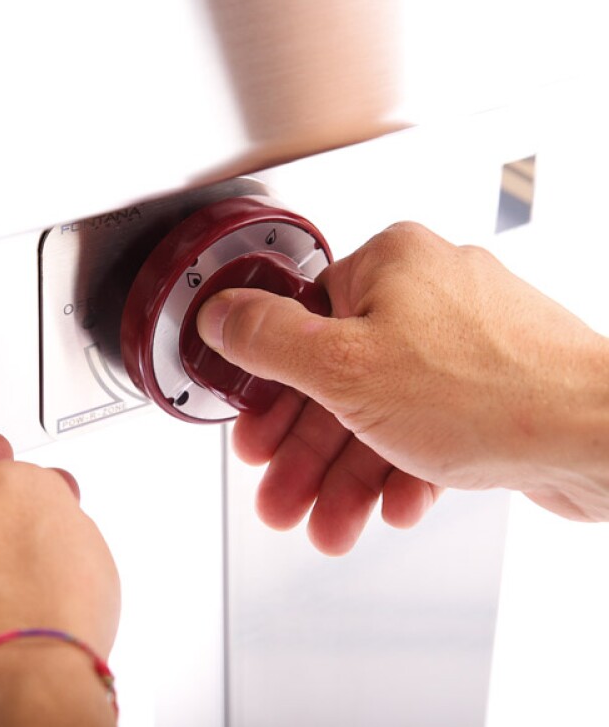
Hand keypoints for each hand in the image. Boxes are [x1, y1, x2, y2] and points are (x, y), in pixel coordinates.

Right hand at [198, 222, 608, 553]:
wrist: (605, 439)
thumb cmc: (493, 393)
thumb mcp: (344, 368)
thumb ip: (269, 341)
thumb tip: (220, 315)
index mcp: (388, 267)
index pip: (301, 326)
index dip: (271, 396)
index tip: (256, 436)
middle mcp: (427, 295)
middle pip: (339, 380)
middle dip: (308, 455)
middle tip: (283, 497)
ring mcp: (466, 341)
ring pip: (382, 412)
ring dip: (349, 476)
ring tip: (329, 523)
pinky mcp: (493, 385)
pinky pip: (428, 426)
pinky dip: (402, 468)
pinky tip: (391, 504)